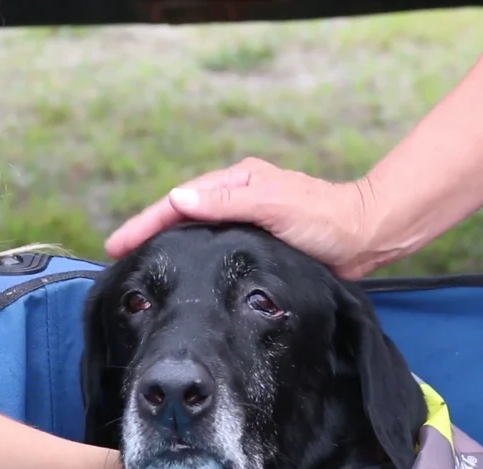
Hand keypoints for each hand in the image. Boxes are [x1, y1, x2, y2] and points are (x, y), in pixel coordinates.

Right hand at [104, 158, 381, 279]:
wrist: (365, 237)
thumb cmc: (326, 220)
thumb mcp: (277, 205)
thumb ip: (229, 200)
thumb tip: (179, 197)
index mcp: (238, 181)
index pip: (179, 200)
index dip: (145, 221)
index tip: (117, 243)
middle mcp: (238, 196)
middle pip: (180, 213)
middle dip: (147, 231)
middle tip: (117, 255)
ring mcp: (245, 218)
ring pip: (194, 230)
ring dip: (166, 243)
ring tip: (138, 264)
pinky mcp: (255, 241)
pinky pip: (212, 245)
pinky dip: (190, 255)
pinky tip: (180, 271)